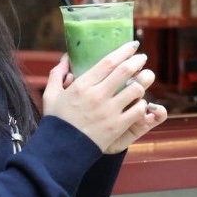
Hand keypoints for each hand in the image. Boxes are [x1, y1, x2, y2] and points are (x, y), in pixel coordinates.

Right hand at [42, 42, 166, 152]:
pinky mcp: (117, 126)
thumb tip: (66, 58)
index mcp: (82, 86)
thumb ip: (57, 74)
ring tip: (145, 78)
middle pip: (125, 71)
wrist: (61, 150)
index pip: (108, 62)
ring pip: (135, 90)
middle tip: (142, 58)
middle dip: (138, 61)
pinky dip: (141, 105)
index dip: (123, 51)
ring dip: (143, 82)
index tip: (132, 46)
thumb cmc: (56, 121)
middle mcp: (97, 96)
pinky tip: (139, 103)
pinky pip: (137, 110)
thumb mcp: (51, 95)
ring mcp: (109, 111)